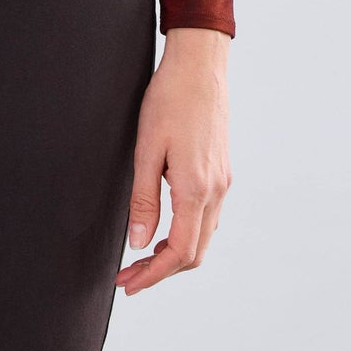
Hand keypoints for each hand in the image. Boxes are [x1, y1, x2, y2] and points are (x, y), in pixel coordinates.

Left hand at [115, 26, 230, 295]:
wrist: (199, 67)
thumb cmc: (169, 100)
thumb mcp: (147, 148)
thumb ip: (144, 199)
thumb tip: (139, 244)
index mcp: (196, 189)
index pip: (180, 252)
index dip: (153, 275)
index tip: (128, 284)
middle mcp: (216, 191)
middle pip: (195, 253)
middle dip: (161, 271)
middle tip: (128, 277)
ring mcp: (222, 182)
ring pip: (203, 237)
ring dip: (174, 254)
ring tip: (142, 257)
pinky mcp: (221, 172)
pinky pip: (207, 217)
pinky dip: (186, 233)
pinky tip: (165, 228)